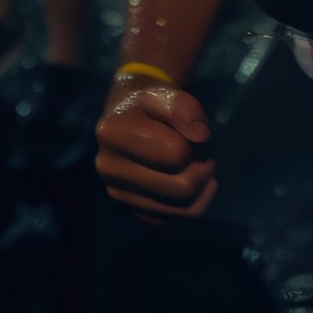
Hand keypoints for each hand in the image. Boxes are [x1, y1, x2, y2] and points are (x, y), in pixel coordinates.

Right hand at [94, 77, 216, 220]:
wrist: (129, 118)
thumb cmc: (150, 105)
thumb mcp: (165, 93)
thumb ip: (184, 107)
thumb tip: (201, 136)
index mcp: (112, 132)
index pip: (177, 153)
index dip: (197, 142)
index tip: (195, 131)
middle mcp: (108, 167)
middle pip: (181, 187)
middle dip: (203, 167)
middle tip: (204, 152)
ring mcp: (118, 192)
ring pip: (182, 208)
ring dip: (202, 185)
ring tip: (199, 164)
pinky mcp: (131, 208)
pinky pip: (175, 218)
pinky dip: (196, 203)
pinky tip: (199, 184)